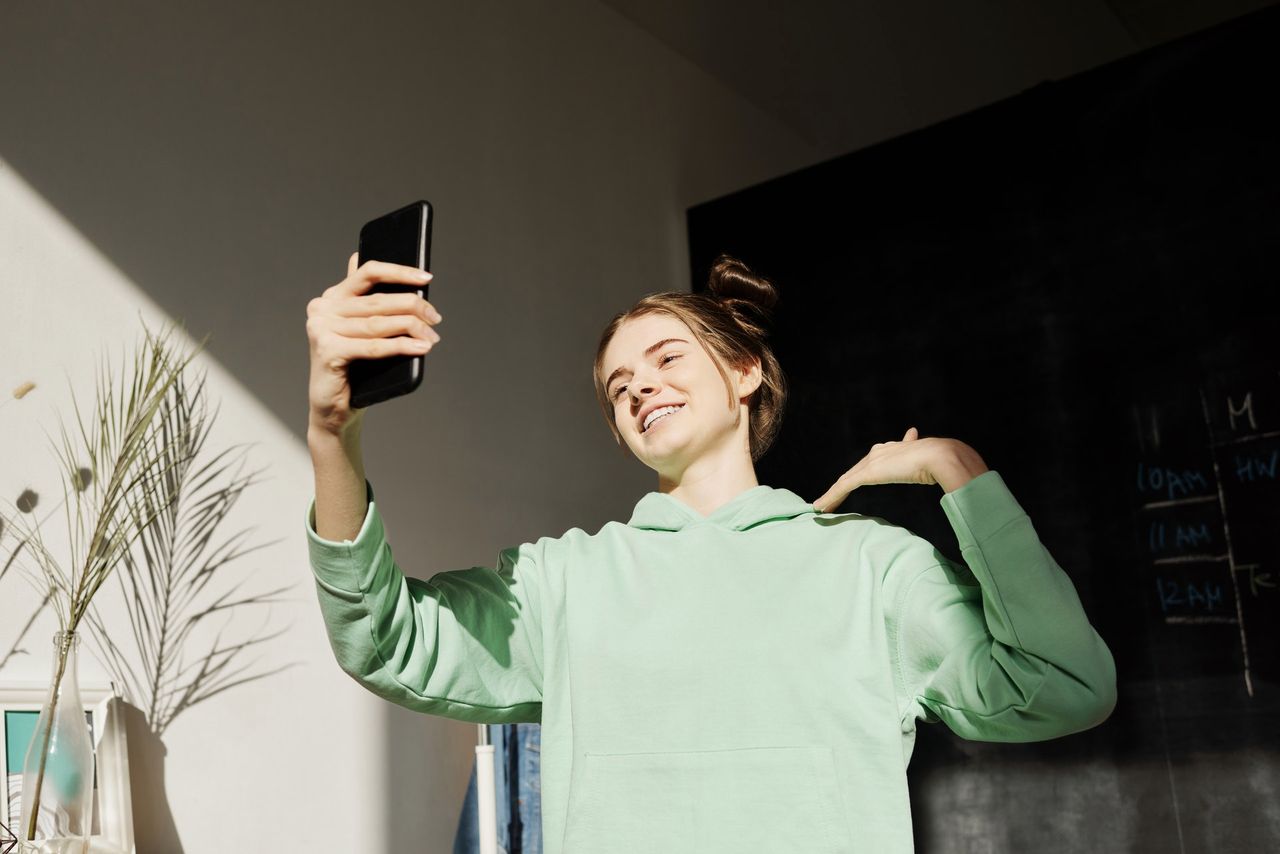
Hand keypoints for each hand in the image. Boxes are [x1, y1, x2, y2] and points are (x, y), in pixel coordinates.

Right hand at [306, 252, 442, 435]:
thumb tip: (412, 285)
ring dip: (411, 328)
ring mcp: (322, 329)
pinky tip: (419, 347)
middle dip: (413, 307)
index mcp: (332, 297)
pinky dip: (399, 346)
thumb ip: (374, 304)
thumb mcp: (365, 330)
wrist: (333, 407)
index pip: (368, 272)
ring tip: (432, 336)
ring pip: (377, 323)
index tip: (426, 279)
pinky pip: (372, 346)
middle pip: (377, 301)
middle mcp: (323, 308)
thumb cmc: (354, 367)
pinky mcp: (327, 351)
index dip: (399, 272)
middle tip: (435, 318)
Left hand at [811, 427, 988, 511]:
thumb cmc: (948, 463)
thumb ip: (940, 471)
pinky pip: (843, 487)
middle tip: (832, 495)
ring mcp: (875, 462)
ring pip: (846, 480)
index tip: (861, 472)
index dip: (868, 467)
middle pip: (857, 470)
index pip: (878, 459)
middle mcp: (883, 452)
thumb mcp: (940, 467)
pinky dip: (831, 498)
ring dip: (833, 494)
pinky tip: (820, 509)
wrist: (945, 456)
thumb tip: (961, 474)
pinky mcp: (868, 473)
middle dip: (846, 482)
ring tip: (821, 507)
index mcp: (899, 449)